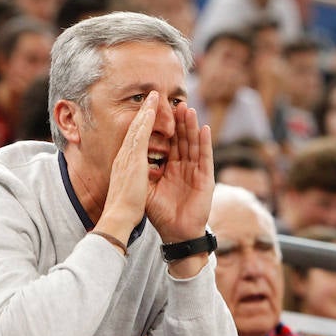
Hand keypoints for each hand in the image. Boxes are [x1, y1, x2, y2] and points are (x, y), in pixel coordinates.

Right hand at [96, 92, 160, 244]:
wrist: (117, 216)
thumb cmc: (122, 208)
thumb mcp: (125, 189)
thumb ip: (128, 180)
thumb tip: (128, 180)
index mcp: (122, 164)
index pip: (132, 139)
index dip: (139, 125)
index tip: (145, 113)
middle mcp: (123, 157)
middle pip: (133, 129)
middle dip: (142, 112)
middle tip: (149, 96)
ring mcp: (126, 156)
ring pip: (136, 128)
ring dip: (145, 111)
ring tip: (152, 96)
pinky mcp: (132, 159)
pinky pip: (139, 135)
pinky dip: (145, 121)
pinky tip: (151, 110)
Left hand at [146, 101, 213, 243]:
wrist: (176, 233)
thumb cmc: (161, 213)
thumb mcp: (147, 190)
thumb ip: (142, 173)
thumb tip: (130, 156)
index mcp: (170, 167)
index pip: (169, 142)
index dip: (166, 126)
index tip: (160, 110)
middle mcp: (184, 166)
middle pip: (182, 138)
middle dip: (180, 121)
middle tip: (175, 102)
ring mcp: (196, 171)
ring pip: (194, 144)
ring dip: (192, 127)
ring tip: (189, 110)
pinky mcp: (205, 178)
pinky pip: (205, 157)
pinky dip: (205, 143)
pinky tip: (204, 129)